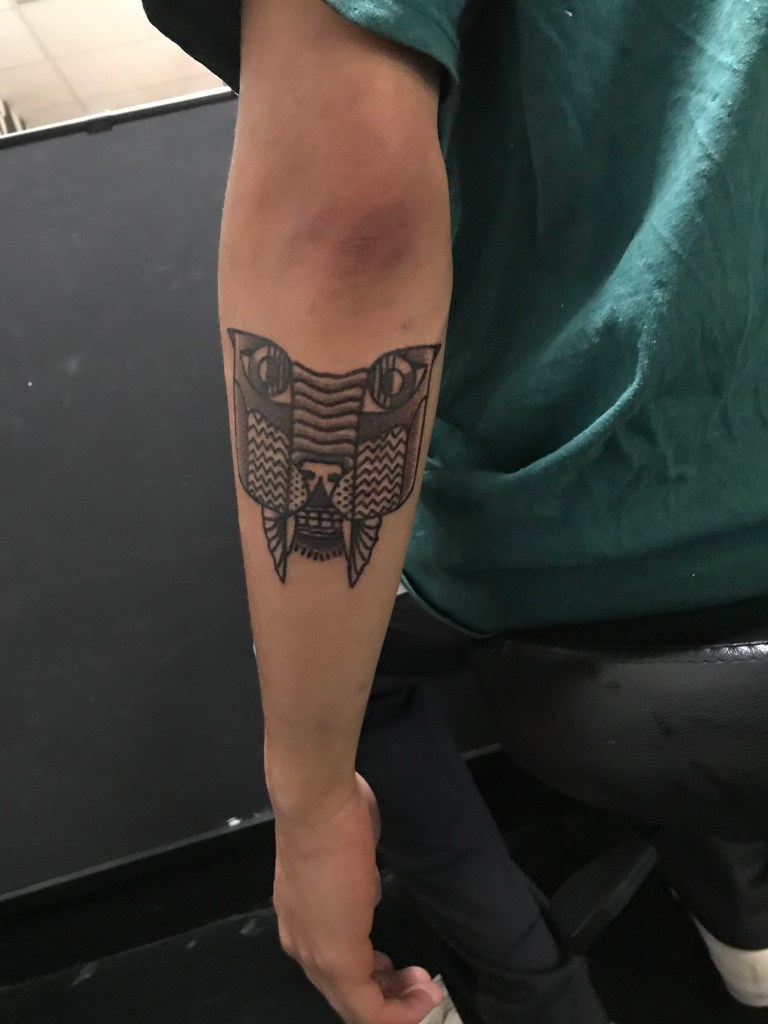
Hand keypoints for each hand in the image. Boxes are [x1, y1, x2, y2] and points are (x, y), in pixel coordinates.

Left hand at [272, 772, 444, 1023]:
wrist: (317, 804)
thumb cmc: (334, 816)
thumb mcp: (349, 856)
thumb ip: (354, 883)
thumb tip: (365, 890)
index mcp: (302, 922)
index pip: (336, 972)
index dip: (376, 981)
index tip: (409, 973)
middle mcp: (303, 945)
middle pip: (346, 995)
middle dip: (390, 997)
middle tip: (422, 987)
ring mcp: (315, 953)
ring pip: (355, 1004)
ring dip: (396, 1005)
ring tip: (424, 991)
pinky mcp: (336, 956)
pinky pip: (366, 1007)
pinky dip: (398, 1012)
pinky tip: (423, 992)